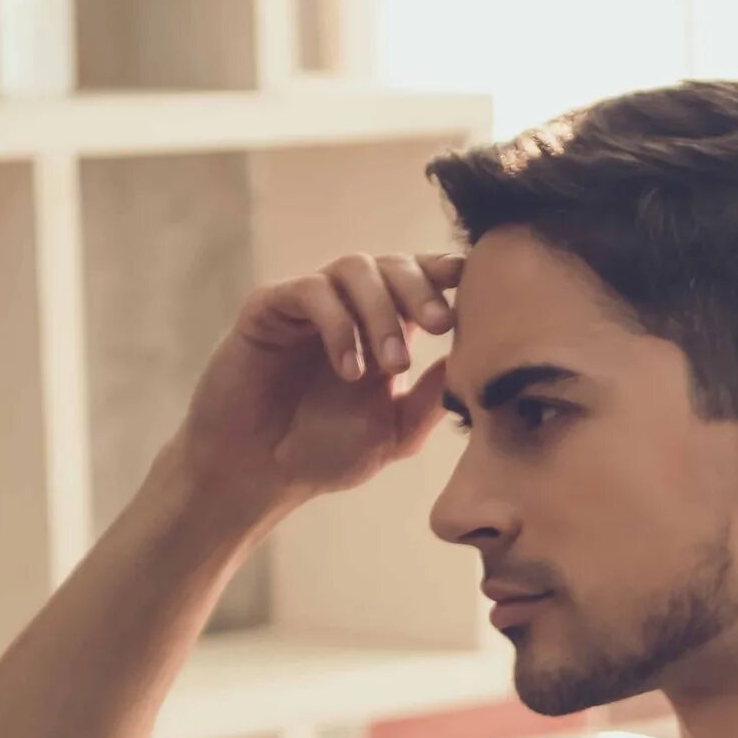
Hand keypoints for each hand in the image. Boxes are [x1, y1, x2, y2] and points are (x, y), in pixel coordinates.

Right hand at [166, 249, 462, 520]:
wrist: (261, 473)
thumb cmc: (326, 453)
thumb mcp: (396, 430)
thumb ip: (433, 397)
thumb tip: (476, 360)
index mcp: (384, 326)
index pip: (419, 281)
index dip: (444, 273)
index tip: (470, 283)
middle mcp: (348, 306)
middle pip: (391, 263)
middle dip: (420, 289)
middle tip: (441, 324)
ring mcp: (307, 303)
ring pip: (352, 269)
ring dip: (381, 311)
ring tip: (393, 364)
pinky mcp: (268, 309)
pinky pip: (308, 291)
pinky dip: (338, 324)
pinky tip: (350, 368)